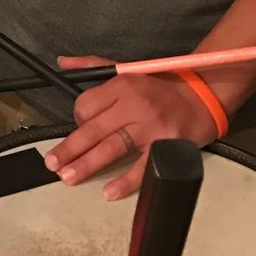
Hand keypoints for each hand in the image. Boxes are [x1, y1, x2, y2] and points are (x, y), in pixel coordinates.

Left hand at [41, 56, 218, 199]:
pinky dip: (125, 182)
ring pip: (112, 148)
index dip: (76, 120)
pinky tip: (109, 192)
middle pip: (94, 129)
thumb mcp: (126, 69)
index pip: (86, 105)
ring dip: (88, 165)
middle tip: (53, 164)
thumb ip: (93, 66)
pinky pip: (141, 167)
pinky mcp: (166, 146)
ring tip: (70, 177)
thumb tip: (63, 63)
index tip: (76, 129)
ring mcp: (151, 127)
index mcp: (122, 85)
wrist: (202, 97)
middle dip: (70, 149)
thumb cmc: (160, 86)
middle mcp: (135, 105)